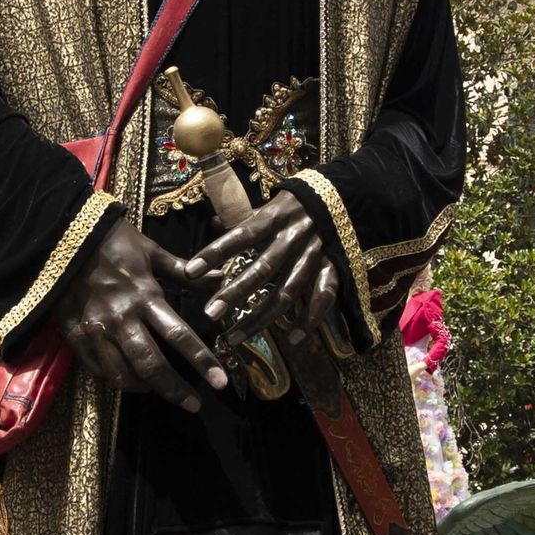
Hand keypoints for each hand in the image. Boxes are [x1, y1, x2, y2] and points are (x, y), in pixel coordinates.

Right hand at [56, 219, 227, 411]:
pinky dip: (115, 379)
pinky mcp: (75, 336)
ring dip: (144, 388)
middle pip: (152, 366)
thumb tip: (219, 277)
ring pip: (123, 375)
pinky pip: (98, 369)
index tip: (220, 384)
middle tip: (193, 405)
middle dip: (175, 390)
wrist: (62, 236)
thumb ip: (184, 271)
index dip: (203, 362)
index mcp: (145, 296)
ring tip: (156, 389)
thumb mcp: (151, 251)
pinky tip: (126, 377)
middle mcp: (122, 318)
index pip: (180, 335)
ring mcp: (96, 330)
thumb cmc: (112, 241)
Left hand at [182, 195, 338, 343]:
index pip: (240, 236)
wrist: (344, 195)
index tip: (190, 272)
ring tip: (234, 338)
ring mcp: (314, 255)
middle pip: (261, 270)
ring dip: (260, 318)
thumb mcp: (270, 205)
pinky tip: (292, 339)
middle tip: (210, 315)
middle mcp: (292, 238)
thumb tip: (212, 222)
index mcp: (273, 218)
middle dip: (234, 294)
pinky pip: (323, 296)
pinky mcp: (334, 267)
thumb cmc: (296, 205)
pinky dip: (309, 319)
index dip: (215, 253)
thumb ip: (244, 218)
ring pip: (286, 293)